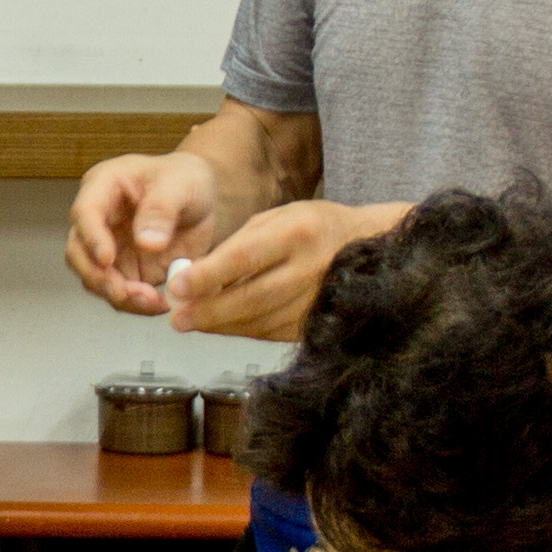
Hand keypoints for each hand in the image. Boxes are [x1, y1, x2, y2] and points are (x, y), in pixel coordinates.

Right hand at [64, 153, 228, 316]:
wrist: (202, 200)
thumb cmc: (186, 180)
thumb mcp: (182, 184)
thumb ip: (162, 209)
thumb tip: (147, 242)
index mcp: (104, 186)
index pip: (85, 212)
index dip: (92, 238)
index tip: (107, 259)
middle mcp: (99, 220)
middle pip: (78, 252)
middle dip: (98, 276)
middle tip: (123, 291)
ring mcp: (109, 248)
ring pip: (94, 279)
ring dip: (118, 295)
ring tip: (151, 301)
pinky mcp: (125, 271)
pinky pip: (121, 293)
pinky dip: (136, 304)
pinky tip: (159, 303)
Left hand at [164, 197, 392, 342]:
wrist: (374, 246)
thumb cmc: (315, 228)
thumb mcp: (277, 218)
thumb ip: (237, 245)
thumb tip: (193, 276)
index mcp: (298, 232)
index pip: (244, 258)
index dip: (207, 276)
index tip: (176, 287)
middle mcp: (311, 268)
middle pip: (251, 298)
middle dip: (208, 311)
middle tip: (178, 318)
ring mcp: (319, 300)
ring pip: (259, 321)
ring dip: (221, 325)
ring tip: (192, 321)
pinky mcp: (320, 323)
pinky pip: (272, 332)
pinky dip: (243, 330)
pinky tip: (224, 324)